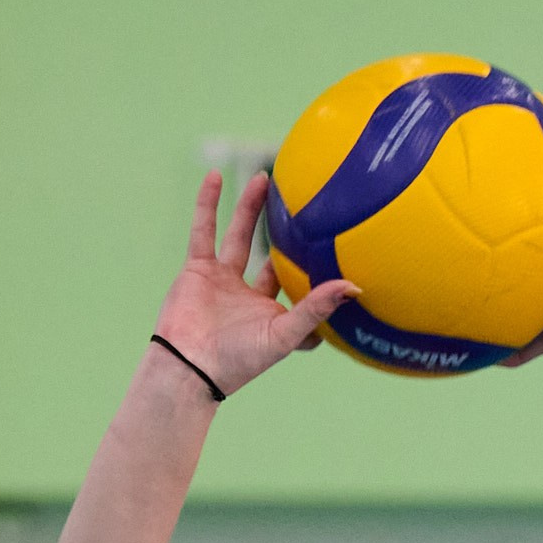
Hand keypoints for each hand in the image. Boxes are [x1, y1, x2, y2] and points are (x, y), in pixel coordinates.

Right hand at [154, 170, 355, 397]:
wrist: (188, 365)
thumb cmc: (239, 360)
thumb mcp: (284, 335)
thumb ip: (316, 309)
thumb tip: (354, 286)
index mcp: (271, 311)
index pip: (298, 287)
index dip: (314, 271)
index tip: (337, 248)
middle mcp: (248, 294)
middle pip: (270, 254)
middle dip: (285, 231)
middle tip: (304, 201)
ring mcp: (221, 279)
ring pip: (238, 234)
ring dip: (250, 207)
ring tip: (265, 177)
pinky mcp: (197, 269)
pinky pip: (203, 230)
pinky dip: (208, 204)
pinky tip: (215, 177)